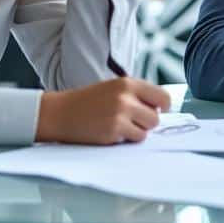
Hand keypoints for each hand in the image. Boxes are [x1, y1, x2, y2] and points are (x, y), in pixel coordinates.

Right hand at [34, 77, 170, 144]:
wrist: (61, 112)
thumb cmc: (88, 102)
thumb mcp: (114, 89)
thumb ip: (136, 95)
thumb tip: (160, 110)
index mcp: (128, 83)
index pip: (162, 97)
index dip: (162, 107)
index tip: (158, 111)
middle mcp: (126, 97)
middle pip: (156, 117)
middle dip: (146, 123)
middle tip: (130, 121)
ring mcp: (120, 114)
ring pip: (147, 130)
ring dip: (136, 132)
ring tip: (118, 126)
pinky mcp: (114, 130)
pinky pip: (134, 139)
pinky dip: (125, 139)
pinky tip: (110, 131)